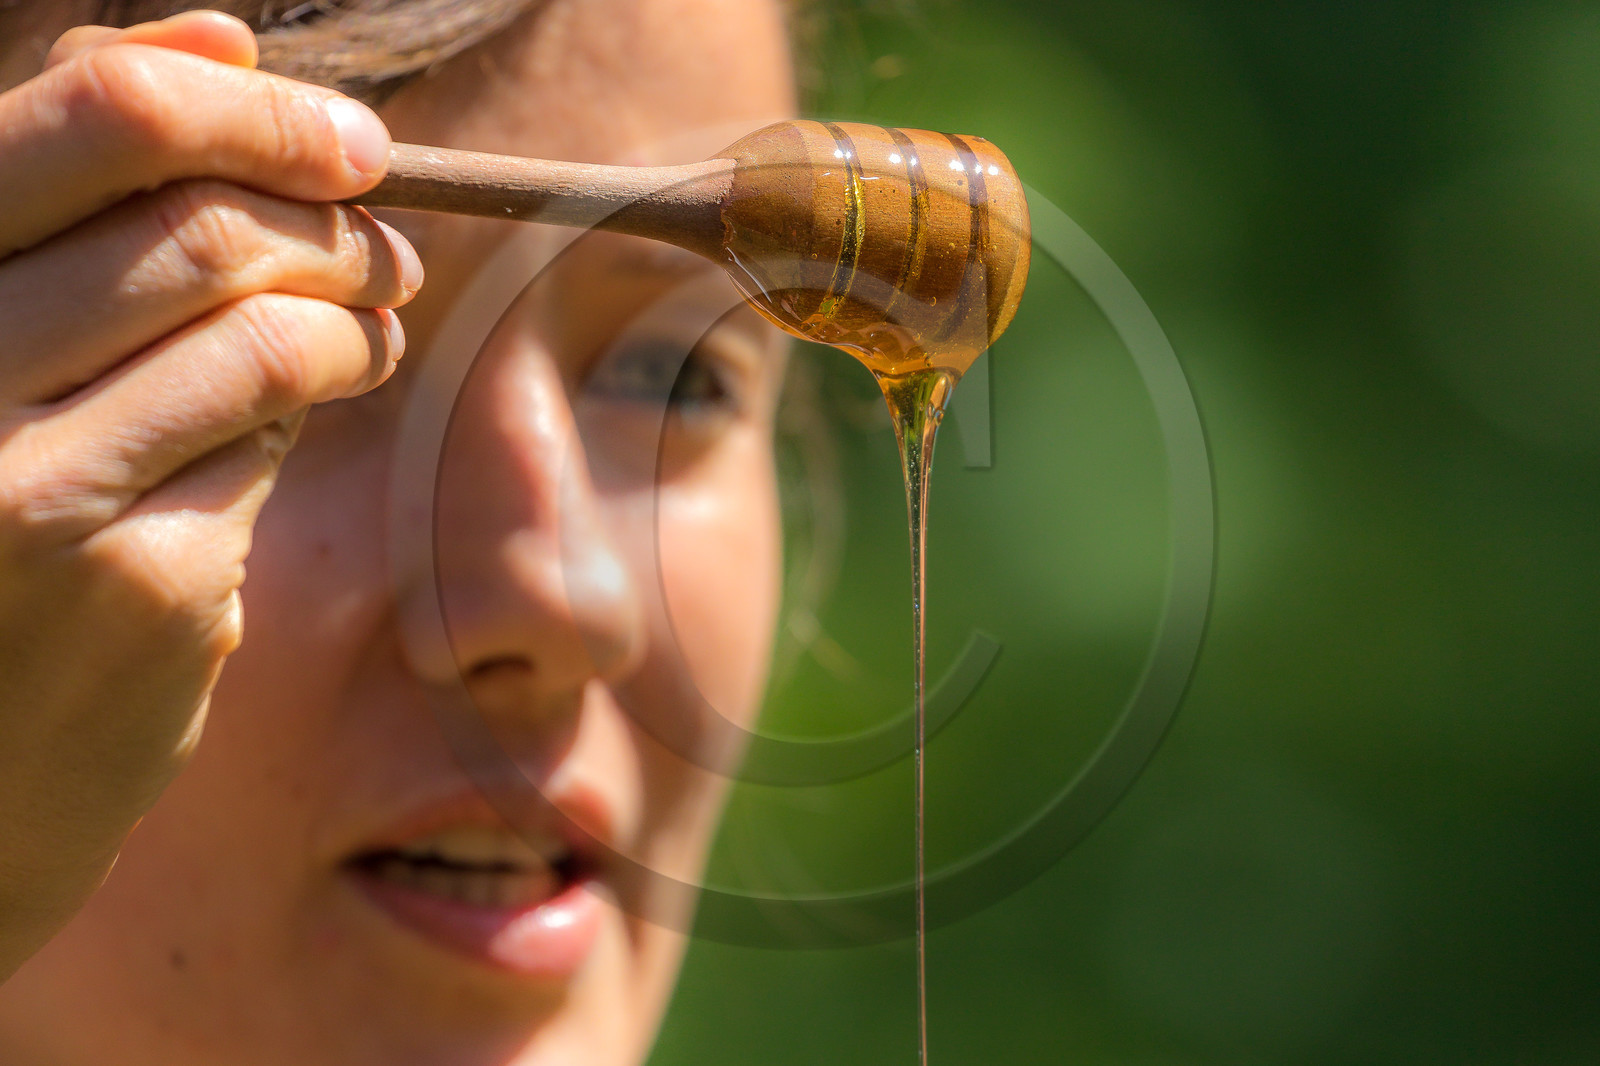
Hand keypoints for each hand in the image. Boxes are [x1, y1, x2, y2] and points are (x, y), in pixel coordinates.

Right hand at [0, 11, 418, 977]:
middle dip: (331, 222)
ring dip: (351, 320)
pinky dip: (296, 424)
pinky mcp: (146, 595)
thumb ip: (72, 176)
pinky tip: (286, 431)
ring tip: (366, 330)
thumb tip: (225, 34)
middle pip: (208, 231)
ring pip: (269, 339)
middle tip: (381, 243)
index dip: (255, 108)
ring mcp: (43, 500)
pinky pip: (267, 456)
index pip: (95, 119)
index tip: (350, 136)